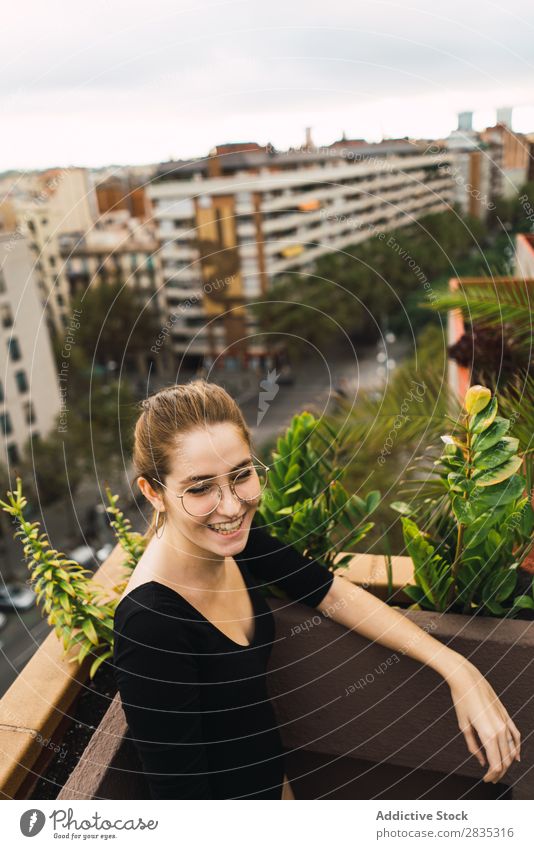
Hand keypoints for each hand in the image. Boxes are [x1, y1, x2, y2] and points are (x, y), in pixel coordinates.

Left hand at [446, 657, 520, 782]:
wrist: (467, 679)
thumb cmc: (462, 701)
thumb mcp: (464, 726)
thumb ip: (473, 746)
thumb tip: (482, 762)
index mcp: (488, 735)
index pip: (496, 764)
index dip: (491, 775)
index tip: (485, 779)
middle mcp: (500, 730)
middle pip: (505, 760)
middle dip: (499, 772)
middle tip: (490, 778)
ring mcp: (505, 722)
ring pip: (511, 750)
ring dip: (507, 763)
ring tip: (499, 770)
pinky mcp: (506, 715)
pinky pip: (516, 735)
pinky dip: (517, 748)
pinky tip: (516, 756)